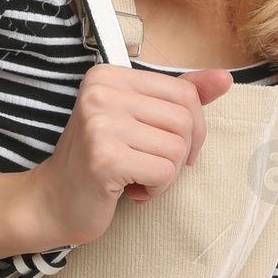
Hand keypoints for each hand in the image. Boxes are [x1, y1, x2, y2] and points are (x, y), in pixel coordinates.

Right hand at [18, 66, 232, 248]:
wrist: (53, 202)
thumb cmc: (99, 161)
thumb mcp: (138, 119)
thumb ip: (180, 97)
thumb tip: (224, 79)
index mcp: (109, 75)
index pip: (184, 92)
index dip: (191, 127)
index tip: (168, 145)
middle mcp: (101, 92)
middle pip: (184, 119)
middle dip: (179, 152)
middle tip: (149, 166)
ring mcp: (101, 124)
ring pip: (177, 147)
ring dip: (165, 174)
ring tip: (135, 177)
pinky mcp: (105, 157)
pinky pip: (164, 172)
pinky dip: (155, 189)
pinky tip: (129, 190)